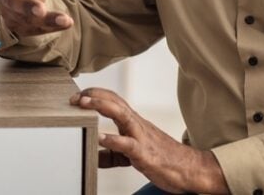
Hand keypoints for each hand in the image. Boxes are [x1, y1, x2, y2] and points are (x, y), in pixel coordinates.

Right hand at [0, 0, 73, 36]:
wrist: (25, 5)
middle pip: (15, 2)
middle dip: (27, 6)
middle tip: (39, 10)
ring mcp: (15, 14)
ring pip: (29, 18)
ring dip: (46, 19)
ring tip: (63, 19)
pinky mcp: (26, 27)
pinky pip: (40, 28)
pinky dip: (54, 26)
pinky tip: (67, 22)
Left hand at [70, 88, 228, 193]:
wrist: (189, 169)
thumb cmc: (162, 159)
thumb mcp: (133, 154)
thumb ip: (112, 154)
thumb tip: (93, 156)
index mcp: (133, 122)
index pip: (113, 100)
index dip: (95, 94)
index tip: (77, 95)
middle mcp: (137, 124)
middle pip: (114, 100)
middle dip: (93, 94)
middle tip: (74, 97)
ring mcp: (141, 137)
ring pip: (121, 114)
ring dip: (100, 106)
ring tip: (83, 104)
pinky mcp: (145, 153)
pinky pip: (129, 144)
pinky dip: (114, 139)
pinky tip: (101, 138)